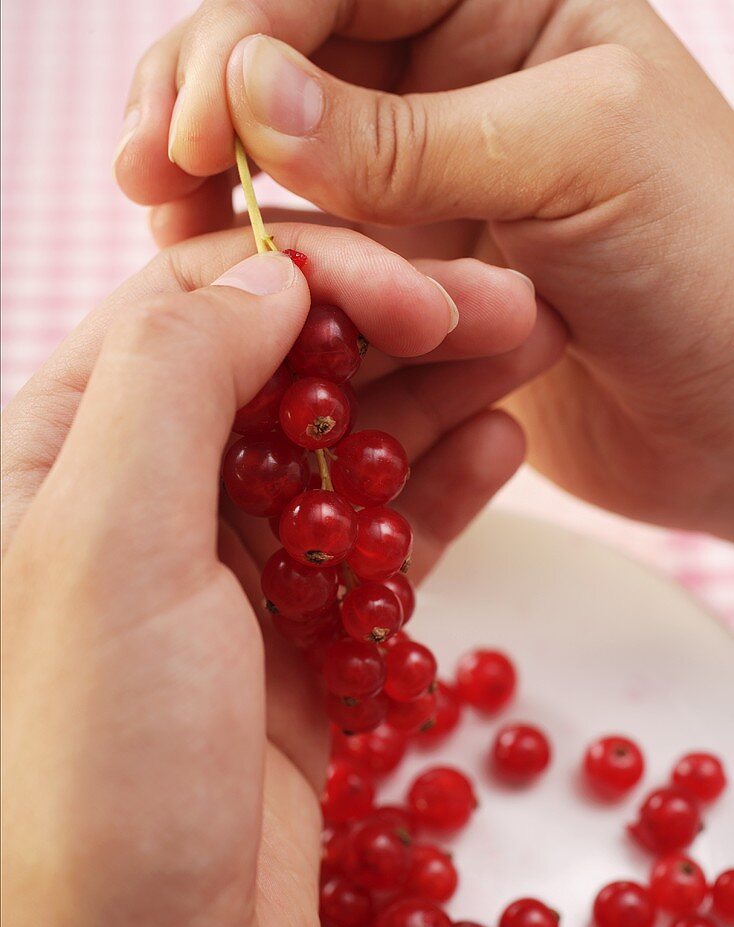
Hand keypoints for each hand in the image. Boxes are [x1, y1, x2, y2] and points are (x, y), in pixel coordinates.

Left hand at [1, 226, 550, 926]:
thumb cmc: (86, 768)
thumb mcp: (106, 542)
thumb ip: (178, 384)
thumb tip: (272, 278)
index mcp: (62, 455)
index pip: (194, 309)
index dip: (314, 278)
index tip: (419, 290)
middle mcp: (140, 502)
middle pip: (281, 372)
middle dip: (391, 330)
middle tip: (507, 308)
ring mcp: (224, 575)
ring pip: (338, 452)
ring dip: (429, 400)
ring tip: (526, 354)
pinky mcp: (295, 644)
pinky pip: (373, 544)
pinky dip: (434, 494)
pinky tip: (498, 449)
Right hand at [116, 0, 733, 536]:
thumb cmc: (711, 267)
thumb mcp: (575, 160)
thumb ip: (407, 133)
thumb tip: (246, 90)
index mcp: (507, 4)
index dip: (247, 36)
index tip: (196, 126)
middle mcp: (456, 80)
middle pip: (289, 56)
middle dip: (207, 102)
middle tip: (148, 169)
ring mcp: (428, 182)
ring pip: (287, 159)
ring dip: (221, 188)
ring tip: (171, 226)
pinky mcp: (414, 274)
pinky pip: (317, 251)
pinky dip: (268, 264)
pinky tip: (231, 278)